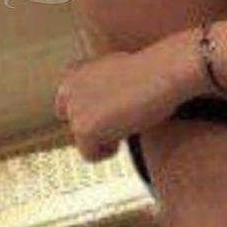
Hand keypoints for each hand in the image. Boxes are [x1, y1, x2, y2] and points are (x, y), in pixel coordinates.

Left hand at [54, 39, 199, 160]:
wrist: (160, 74)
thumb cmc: (149, 72)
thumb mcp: (116, 71)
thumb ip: (98, 87)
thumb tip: (100, 108)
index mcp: (74, 72)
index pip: (66, 105)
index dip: (88, 114)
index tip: (106, 120)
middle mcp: (68, 89)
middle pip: (75, 125)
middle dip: (95, 128)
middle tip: (119, 125)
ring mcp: (73, 109)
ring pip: (82, 141)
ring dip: (104, 139)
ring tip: (127, 125)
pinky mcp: (82, 128)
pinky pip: (89, 154)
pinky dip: (107, 151)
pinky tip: (124, 136)